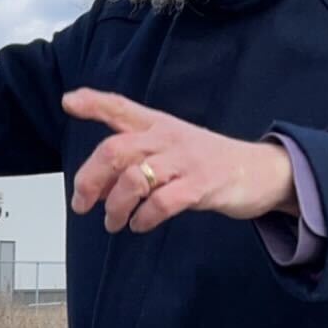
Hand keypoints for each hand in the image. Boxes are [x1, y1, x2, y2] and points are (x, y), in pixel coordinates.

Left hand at [64, 90, 297, 233]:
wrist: (259, 171)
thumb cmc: (206, 161)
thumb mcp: (170, 146)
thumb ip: (132, 159)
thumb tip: (93, 187)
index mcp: (158, 125)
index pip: (121, 107)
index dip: (94, 103)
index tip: (69, 102)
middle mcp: (167, 138)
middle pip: (116, 150)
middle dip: (90, 179)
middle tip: (81, 204)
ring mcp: (185, 161)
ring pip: (134, 179)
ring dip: (114, 206)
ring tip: (112, 222)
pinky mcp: (201, 186)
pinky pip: (161, 202)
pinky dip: (143, 218)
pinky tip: (139, 224)